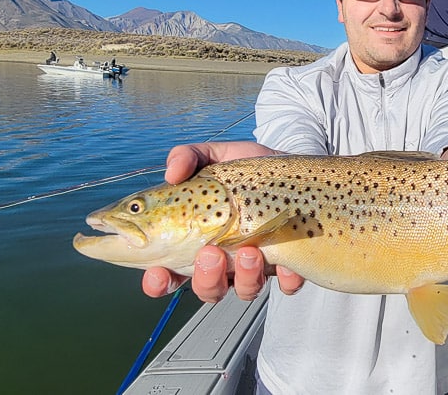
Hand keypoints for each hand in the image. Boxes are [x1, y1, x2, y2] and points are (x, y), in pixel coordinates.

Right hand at [141, 141, 304, 300]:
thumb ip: (188, 158)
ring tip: (249, 250)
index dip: (158, 282)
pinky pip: (287, 285)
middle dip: (206, 279)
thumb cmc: (245, 169)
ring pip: (244, 290)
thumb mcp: (215, 156)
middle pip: (207, 288)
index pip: (169, 273)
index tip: (157, 273)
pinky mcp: (288, 265)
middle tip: (210, 252)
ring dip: (244, 277)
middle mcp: (224, 261)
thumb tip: (171, 173)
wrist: (290, 167)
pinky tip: (284, 262)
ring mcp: (256, 266)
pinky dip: (285, 279)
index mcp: (197, 242)